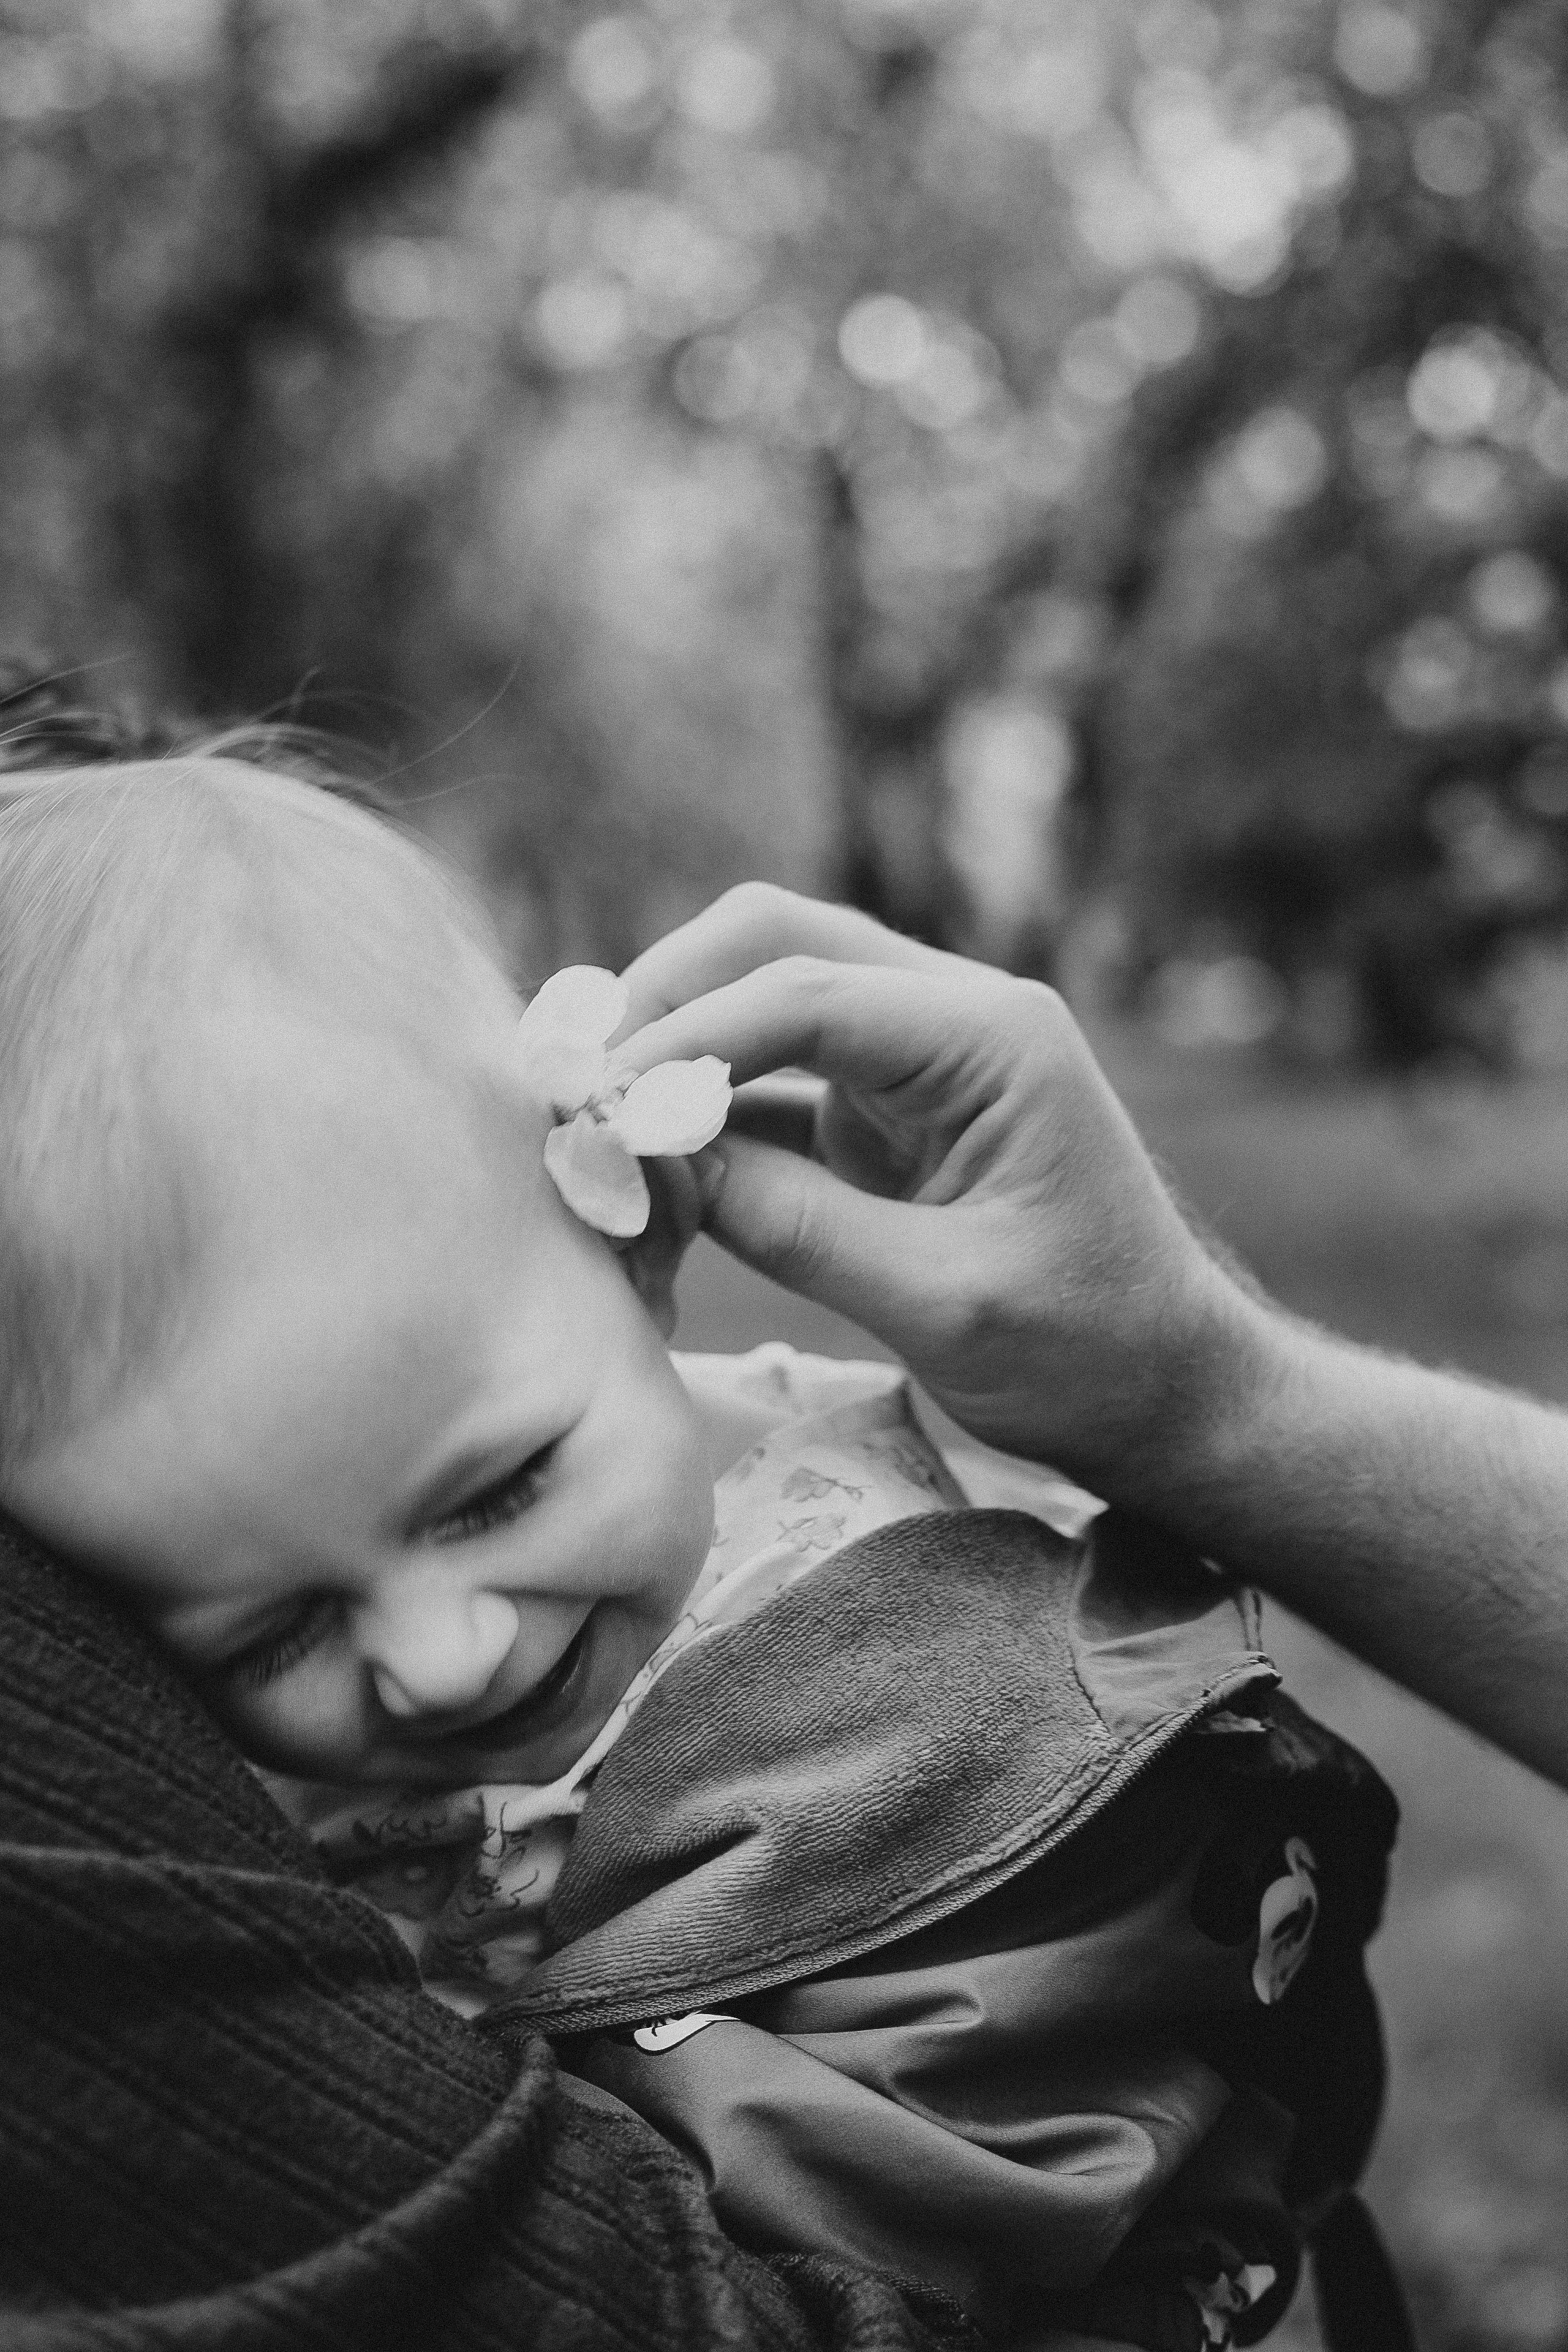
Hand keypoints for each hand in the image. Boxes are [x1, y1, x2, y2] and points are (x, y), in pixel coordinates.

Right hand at [618, 886, 1258, 1492]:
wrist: (1167, 1390)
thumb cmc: (1086, 1350)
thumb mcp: (942, 1301)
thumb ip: (797, 1227)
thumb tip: (653, 1162)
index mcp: (992, 1037)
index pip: (806, 990)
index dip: (686, 1037)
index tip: (598, 1104)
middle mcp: (952, 1018)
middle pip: (774, 943)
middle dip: (665, 998)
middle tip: (576, 1083)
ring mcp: (914, 1061)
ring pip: (763, 997)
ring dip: (675, 1048)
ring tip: (591, 1117)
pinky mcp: (884, 1115)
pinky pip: (772, 1080)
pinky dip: (703, 1112)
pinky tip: (644, 1162)